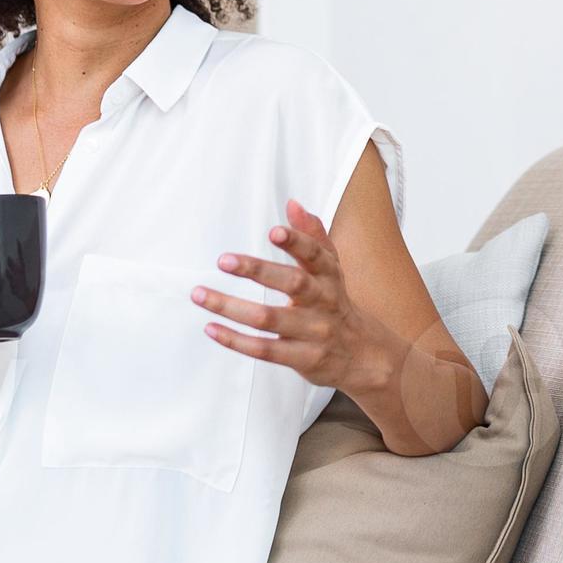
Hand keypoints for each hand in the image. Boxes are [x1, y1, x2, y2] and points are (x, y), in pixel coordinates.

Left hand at [195, 198, 398, 397]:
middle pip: (292, 284)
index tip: (274, 231)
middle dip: (257, 270)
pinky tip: (211, 327)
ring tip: (200, 294)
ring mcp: (312, 333)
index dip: (297, 242)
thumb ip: (313, 236)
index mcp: (330, 277)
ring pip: (268, 319)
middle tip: (223, 260)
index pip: (316, 255)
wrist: (362, 355)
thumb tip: (292, 204)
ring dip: (230, 306)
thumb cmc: (335, 303)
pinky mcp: (301, 358)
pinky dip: (235, 340)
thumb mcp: (332, 269)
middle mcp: (324, 302)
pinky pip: (264, 349)